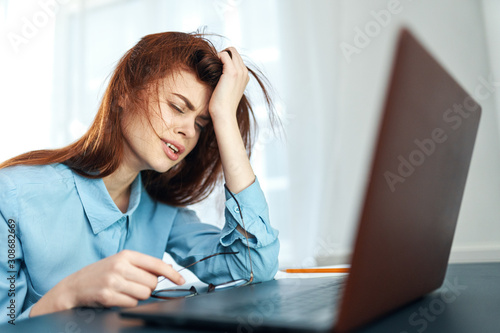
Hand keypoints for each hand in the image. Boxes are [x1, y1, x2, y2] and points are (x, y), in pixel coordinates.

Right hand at [30, 250, 184, 316]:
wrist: (73, 287)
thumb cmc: (100, 274)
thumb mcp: (120, 263)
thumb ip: (142, 265)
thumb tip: (167, 269)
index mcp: (126, 255)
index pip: (156, 264)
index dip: (172, 273)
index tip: (181, 280)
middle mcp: (120, 266)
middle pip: (152, 283)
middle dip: (147, 288)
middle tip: (134, 287)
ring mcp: (113, 281)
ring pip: (143, 294)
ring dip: (137, 297)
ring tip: (124, 292)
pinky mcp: (107, 296)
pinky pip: (131, 304)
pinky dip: (127, 303)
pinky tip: (117, 298)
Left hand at [209, 47, 249, 120]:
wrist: (224, 113)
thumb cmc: (223, 105)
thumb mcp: (228, 90)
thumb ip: (227, 80)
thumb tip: (218, 73)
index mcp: (245, 76)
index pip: (236, 58)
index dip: (226, 59)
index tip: (217, 67)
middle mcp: (245, 72)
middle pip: (234, 52)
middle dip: (223, 55)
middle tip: (214, 65)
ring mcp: (240, 71)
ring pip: (230, 51)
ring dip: (220, 55)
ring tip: (213, 66)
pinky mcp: (232, 72)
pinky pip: (224, 55)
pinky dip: (217, 57)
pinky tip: (212, 67)